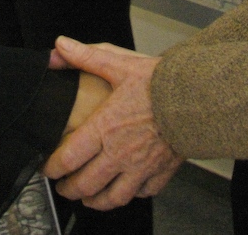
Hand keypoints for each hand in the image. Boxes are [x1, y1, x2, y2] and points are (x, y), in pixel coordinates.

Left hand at [44, 37, 183, 208]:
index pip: (68, 158)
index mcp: (105, 128)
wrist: (199, 96)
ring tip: (88, 198)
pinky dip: (132, 195)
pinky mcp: (161, 172)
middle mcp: (120, 152)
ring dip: (95, 201)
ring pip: (112, 198)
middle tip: (63, 187)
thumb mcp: (119, 64)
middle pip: (85, 184)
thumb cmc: (162, 82)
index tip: (47, 167)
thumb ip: (86, 57)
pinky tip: (127, 188)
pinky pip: (142, 193)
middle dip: (69, 189)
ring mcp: (141, 167)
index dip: (51, 168)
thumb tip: (60, 46)